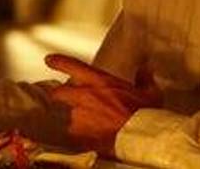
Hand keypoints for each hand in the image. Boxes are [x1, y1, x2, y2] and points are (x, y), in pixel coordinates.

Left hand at [43, 54, 160, 156]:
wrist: (140, 137)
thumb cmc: (145, 114)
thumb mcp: (150, 93)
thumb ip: (144, 79)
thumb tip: (146, 69)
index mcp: (99, 82)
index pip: (72, 66)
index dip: (59, 62)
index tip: (49, 60)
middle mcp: (85, 96)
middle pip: (59, 92)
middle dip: (59, 96)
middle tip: (63, 99)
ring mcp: (80, 115)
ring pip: (69, 116)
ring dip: (77, 120)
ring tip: (91, 126)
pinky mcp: (80, 134)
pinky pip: (75, 136)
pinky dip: (80, 137)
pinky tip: (90, 140)